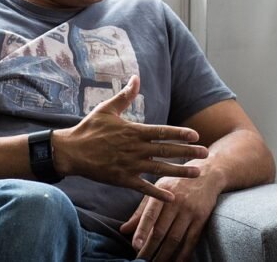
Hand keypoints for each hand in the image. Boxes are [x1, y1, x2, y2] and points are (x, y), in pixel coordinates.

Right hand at [53, 75, 209, 201]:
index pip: (162, 132)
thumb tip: (136, 77)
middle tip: (207, 154)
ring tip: (198, 173)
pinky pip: (143, 187)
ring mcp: (130, 165)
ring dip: (180, 172)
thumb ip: (125, 95)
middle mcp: (135, 149)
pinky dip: (157, 193)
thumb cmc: (89, 128)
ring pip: (159, 169)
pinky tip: (172, 198)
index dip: (180, 134)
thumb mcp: (108, 108)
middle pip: (167, 151)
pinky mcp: (122, 179)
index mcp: (134, 131)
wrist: (70, 151)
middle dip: (188, 152)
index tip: (196, 135)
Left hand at [120, 164, 221, 260]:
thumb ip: (141, 211)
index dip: (142, 231)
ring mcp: (190, 210)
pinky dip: (184, 254)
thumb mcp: (159, 189)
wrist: (209, 173)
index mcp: (162, 193)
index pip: (150, 215)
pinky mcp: (202, 217)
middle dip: (149, 249)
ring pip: (175, 239)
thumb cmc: (178, 183)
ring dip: (164, 255)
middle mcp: (176, 201)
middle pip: (161, 231)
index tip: (135, 246)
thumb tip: (124, 230)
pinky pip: (191, 240)